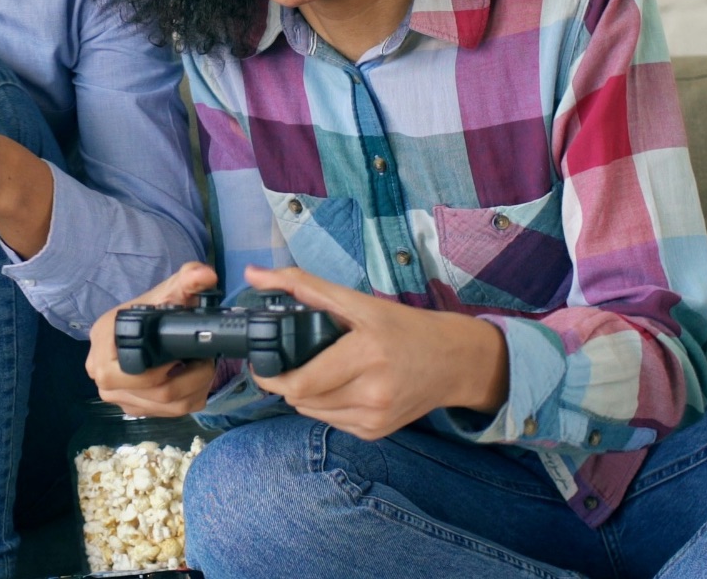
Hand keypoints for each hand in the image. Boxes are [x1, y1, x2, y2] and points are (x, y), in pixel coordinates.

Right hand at [87, 262, 219, 417]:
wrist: (144, 324)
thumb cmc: (154, 308)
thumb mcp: (171, 289)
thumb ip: (188, 279)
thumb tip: (205, 275)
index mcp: (103, 340)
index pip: (135, 369)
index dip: (170, 367)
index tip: (189, 354)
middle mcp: (101, 372)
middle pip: (155, 392)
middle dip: (190, 379)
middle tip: (204, 361)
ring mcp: (114, 394)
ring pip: (164, 407)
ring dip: (194, 390)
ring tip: (202, 368)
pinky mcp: (130, 407)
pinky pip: (164, 415)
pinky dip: (187, 400)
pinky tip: (193, 382)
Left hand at [245, 265, 508, 440]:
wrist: (453, 361)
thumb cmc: (404, 328)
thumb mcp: (357, 301)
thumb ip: (303, 285)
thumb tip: (254, 274)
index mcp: (367, 355)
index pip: (301, 383)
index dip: (273, 375)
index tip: (264, 361)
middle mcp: (372, 393)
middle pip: (301, 399)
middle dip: (288, 380)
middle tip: (290, 359)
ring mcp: (374, 418)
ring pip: (311, 412)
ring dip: (305, 393)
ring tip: (319, 370)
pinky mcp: (376, 432)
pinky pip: (331, 421)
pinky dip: (326, 404)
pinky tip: (340, 386)